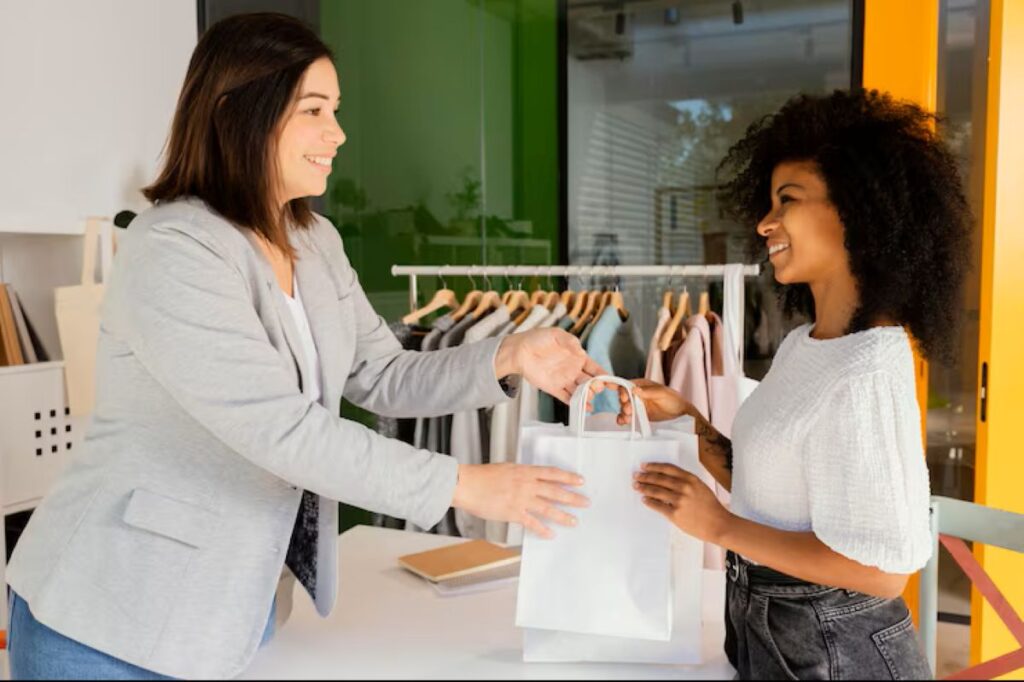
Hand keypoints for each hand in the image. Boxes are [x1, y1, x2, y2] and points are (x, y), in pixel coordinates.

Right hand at [452, 463, 588, 537]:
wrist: (467, 484)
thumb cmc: (482, 476)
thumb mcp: (506, 469)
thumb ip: (520, 474)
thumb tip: (529, 479)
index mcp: (525, 472)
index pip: (552, 473)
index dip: (568, 477)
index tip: (579, 480)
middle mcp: (526, 485)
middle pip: (556, 491)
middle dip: (573, 497)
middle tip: (585, 502)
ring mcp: (521, 499)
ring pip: (548, 508)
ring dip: (563, 515)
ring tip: (574, 521)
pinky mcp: (513, 513)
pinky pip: (532, 523)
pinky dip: (542, 530)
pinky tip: (550, 534)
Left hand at [495, 327, 605, 403]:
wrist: (519, 350)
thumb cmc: (537, 339)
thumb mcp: (556, 335)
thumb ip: (569, 342)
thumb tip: (579, 349)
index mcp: (577, 357)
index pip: (594, 368)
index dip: (604, 374)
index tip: (611, 381)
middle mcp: (573, 370)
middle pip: (589, 381)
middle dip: (595, 386)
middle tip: (597, 387)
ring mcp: (564, 380)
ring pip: (580, 391)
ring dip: (586, 396)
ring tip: (590, 397)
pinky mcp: (553, 388)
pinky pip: (566, 398)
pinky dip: (575, 403)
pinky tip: (584, 408)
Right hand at [587, 377, 693, 423]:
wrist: (680, 415)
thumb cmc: (674, 400)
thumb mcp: (663, 394)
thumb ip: (649, 392)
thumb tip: (634, 389)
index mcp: (642, 385)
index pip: (627, 385)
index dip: (622, 390)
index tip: (623, 398)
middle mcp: (637, 394)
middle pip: (623, 397)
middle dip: (624, 404)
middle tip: (629, 410)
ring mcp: (637, 405)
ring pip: (623, 407)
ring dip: (623, 412)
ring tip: (627, 418)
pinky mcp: (638, 415)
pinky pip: (627, 416)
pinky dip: (622, 419)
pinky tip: (623, 422)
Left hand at [633, 463, 730, 542]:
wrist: (718, 524)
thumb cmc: (711, 507)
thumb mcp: (701, 487)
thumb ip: (686, 482)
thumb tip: (666, 478)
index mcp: (691, 479)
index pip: (667, 468)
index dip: (654, 466)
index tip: (645, 466)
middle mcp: (684, 488)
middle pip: (659, 479)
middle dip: (645, 476)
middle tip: (636, 476)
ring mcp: (679, 501)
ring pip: (656, 491)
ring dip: (644, 487)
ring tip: (637, 486)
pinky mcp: (675, 514)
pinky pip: (658, 506)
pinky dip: (649, 501)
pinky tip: (644, 499)